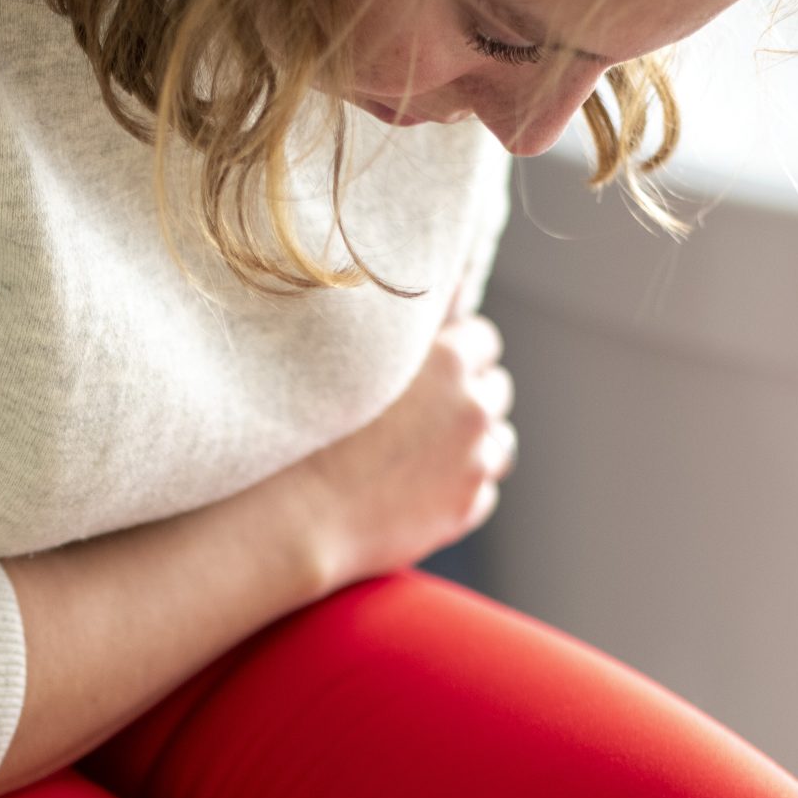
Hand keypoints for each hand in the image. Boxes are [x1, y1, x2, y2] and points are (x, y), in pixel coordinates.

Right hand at [282, 309, 515, 594]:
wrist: (298, 513)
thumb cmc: (312, 429)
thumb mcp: (356, 358)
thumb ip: (408, 323)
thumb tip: (441, 284)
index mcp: (449, 362)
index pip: (483, 340)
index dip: (457, 354)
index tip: (430, 370)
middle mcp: (472, 408)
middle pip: (495, 389)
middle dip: (467, 398)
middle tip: (421, 414)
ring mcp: (474, 462)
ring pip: (499, 443)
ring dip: (472, 445)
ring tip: (422, 455)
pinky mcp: (466, 507)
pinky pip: (482, 491)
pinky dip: (459, 489)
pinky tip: (416, 490)